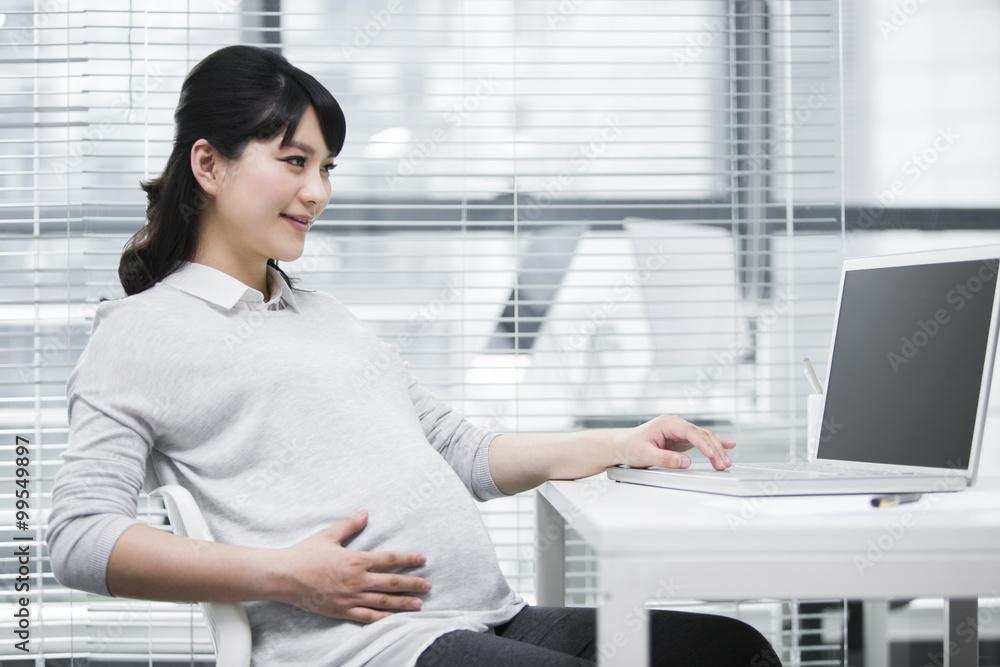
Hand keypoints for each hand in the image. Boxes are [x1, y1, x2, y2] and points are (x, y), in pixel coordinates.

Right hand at [274, 510, 430, 622]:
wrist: (284, 577)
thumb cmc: (305, 555)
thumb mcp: (328, 535)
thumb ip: (349, 525)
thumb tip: (365, 513)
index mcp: (356, 560)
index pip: (389, 560)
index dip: (408, 560)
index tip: (423, 559)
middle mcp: (357, 581)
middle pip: (392, 583)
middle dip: (413, 584)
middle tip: (428, 585)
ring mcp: (350, 598)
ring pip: (383, 602)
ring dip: (403, 603)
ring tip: (419, 604)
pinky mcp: (341, 611)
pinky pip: (366, 617)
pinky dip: (382, 619)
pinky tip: (394, 619)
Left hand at [613, 414, 734, 470]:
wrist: (621, 445)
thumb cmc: (630, 447)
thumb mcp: (645, 455)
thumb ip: (665, 459)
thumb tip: (685, 462)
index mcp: (667, 423)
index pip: (690, 432)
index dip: (703, 444)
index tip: (713, 455)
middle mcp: (675, 424)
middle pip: (701, 435)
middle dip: (714, 449)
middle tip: (723, 464)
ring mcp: (679, 431)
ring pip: (703, 438)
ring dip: (716, 450)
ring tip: (726, 463)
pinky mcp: (681, 439)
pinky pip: (701, 442)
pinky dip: (713, 445)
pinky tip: (728, 445)